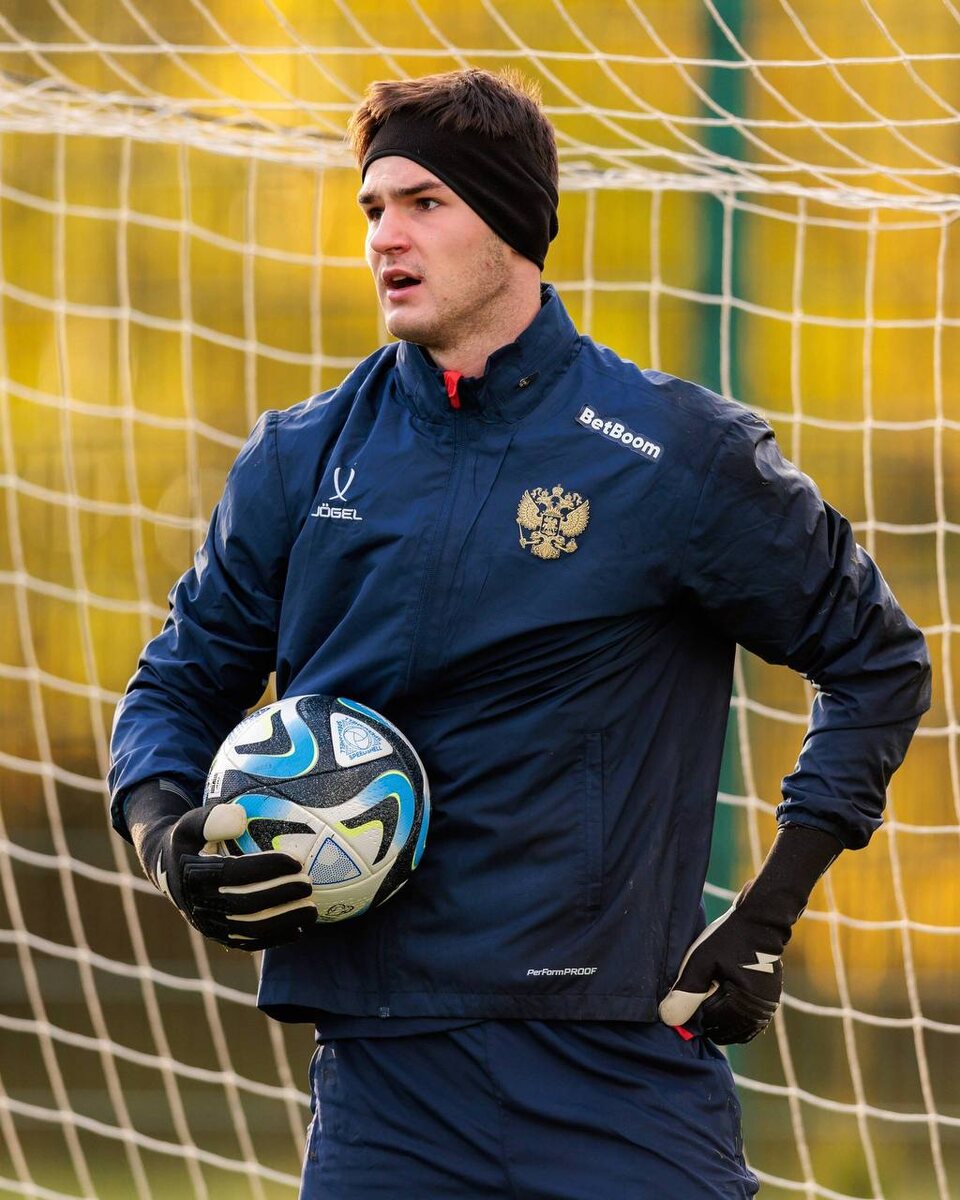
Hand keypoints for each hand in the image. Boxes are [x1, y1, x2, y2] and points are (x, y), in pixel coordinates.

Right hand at [152, 802, 317, 950]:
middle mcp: (200, 904)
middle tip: (308, 883)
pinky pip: (247, 942)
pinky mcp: (217, 936)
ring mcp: (208, 924)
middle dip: (280, 895)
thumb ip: (212, 818)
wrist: (170, 870)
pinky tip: (298, 931)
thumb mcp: (191, 823)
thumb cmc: (191, 840)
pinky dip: (273, 939)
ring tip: (311, 910)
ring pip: (249, 929)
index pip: (234, 873)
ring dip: (283, 921)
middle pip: (245, 905)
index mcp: (194, 875)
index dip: (266, 868)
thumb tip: (240, 817)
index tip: (296, 861)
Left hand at [658, 825, 842, 1043]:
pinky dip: (733, 1016)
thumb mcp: (701, 961)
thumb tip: (667, 1019)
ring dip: (720, 1020)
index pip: (710, 1026)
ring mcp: (766, 1009)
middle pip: (725, 1031)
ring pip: (737, 1029)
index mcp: (744, 1007)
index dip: (692, 1013)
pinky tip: (719, 997)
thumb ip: (685, 991)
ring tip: (706, 995)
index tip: (685, 994)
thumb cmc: (729, 938)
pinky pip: (747, 1021)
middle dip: (707, 1019)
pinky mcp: (768, 1001)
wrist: (760, 920)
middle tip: (695, 993)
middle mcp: (759, 1014)